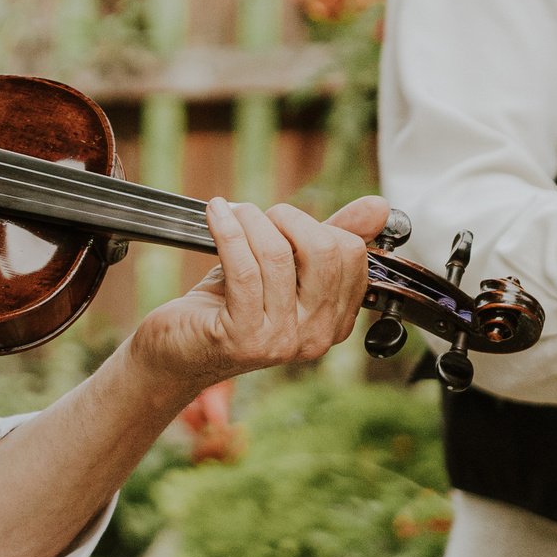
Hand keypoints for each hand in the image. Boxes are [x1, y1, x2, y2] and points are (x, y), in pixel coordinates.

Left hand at [121, 196, 382, 398]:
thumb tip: (379, 207)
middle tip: (256, 216)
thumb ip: (328, 238)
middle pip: (323, 251)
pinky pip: (244, 268)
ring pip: (278, 255)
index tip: (281, 223)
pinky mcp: (245, 336)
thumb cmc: (226, 305)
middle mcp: (317, 335)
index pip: (351, 253)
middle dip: (287, 217)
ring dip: (250, 221)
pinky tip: (215, 214)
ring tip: (230, 213)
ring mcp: (282, 340)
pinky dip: (228, 230)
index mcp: (335, 320)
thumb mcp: (282, 268)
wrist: (176, 349)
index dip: (314, 225)